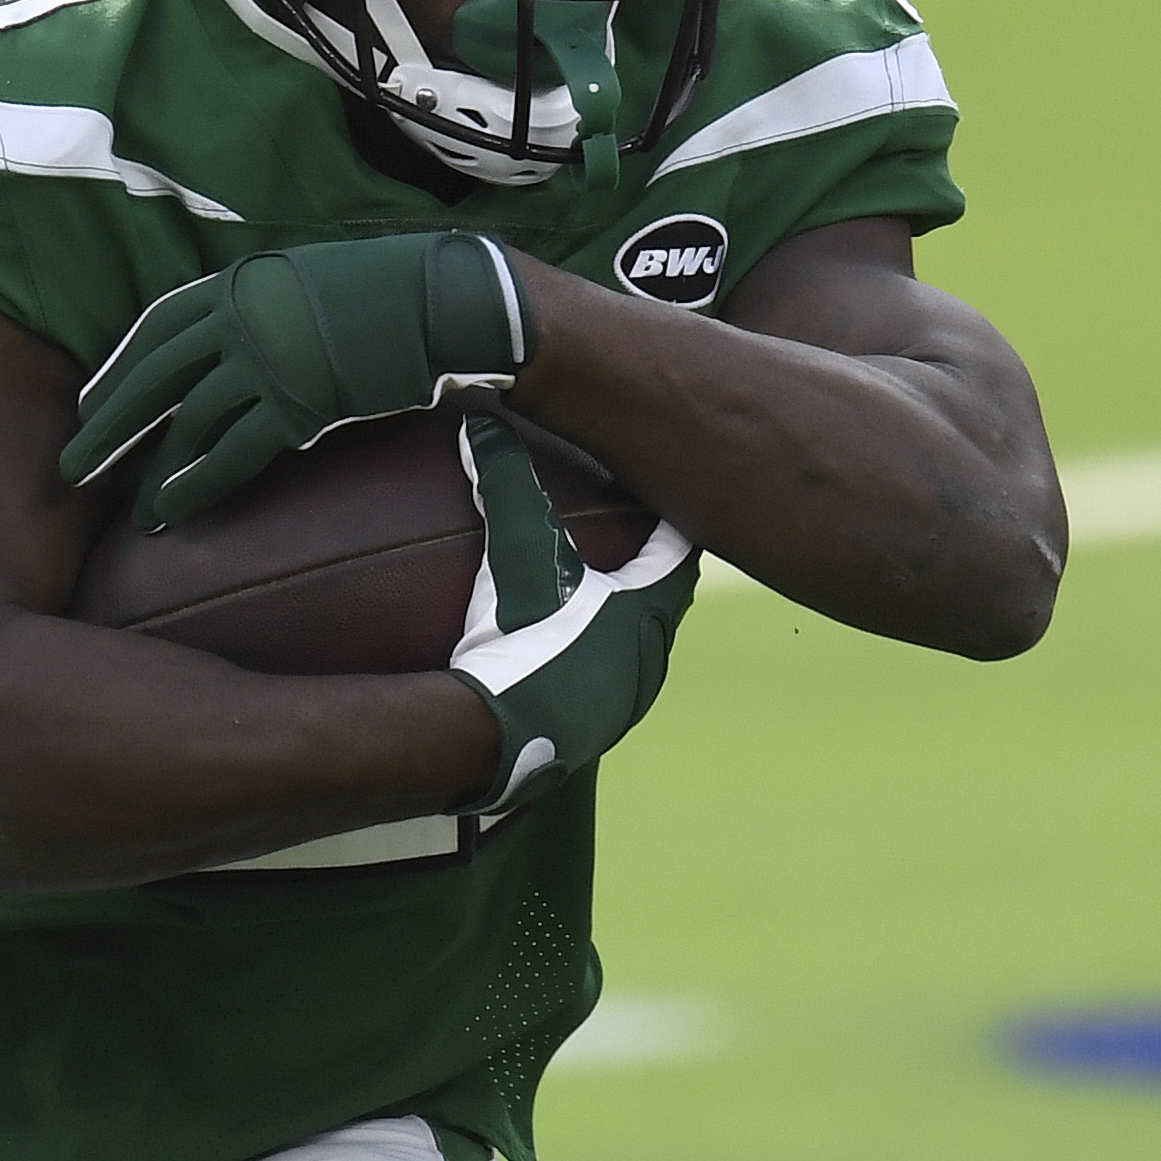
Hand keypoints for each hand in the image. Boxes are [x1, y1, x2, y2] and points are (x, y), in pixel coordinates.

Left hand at [62, 233, 534, 528]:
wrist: (448, 299)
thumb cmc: (390, 287)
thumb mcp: (306, 278)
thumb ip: (262, 302)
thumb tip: (239, 334)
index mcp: (236, 286)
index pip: (154, 333)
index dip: (117, 374)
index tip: (89, 406)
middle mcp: (238, 323)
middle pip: (154, 381)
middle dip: (109, 427)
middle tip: (73, 466)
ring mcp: (265, 365)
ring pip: (189, 424)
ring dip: (155, 470)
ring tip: (133, 509)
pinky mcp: (297, 406)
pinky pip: (236, 452)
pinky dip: (200, 484)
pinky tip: (176, 511)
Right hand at [446, 411, 698, 813]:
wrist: (494, 741)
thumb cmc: (520, 641)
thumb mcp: (513, 554)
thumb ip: (502, 483)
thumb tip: (482, 418)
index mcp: (648, 612)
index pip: (678, 555)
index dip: (674, 525)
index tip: (674, 498)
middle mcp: (649, 659)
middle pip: (664, 602)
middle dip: (654, 572)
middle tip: (639, 540)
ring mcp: (623, 703)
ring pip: (637, 649)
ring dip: (625, 622)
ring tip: (604, 597)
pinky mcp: (589, 734)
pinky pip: (603, 685)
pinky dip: (593, 663)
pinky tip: (562, 657)